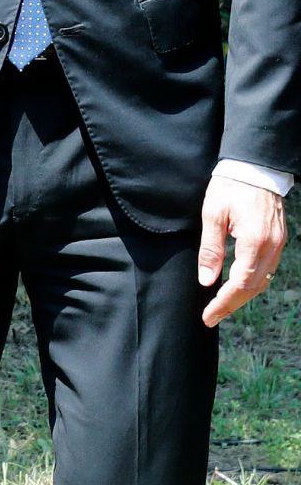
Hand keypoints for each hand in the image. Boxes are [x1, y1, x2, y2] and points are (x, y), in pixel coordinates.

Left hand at [198, 175, 286, 326]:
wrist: (255, 168)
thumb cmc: (230, 187)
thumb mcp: (212, 215)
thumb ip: (210, 249)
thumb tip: (206, 280)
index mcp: (255, 241)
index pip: (241, 283)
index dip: (224, 302)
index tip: (208, 315)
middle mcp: (272, 247)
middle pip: (254, 287)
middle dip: (231, 304)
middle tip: (211, 316)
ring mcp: (278, 245)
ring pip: (262, 281)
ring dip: (242, 295)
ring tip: (220, 305)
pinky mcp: (278, 241)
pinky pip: (266, 270)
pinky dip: (251, 282)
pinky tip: (235, 286)